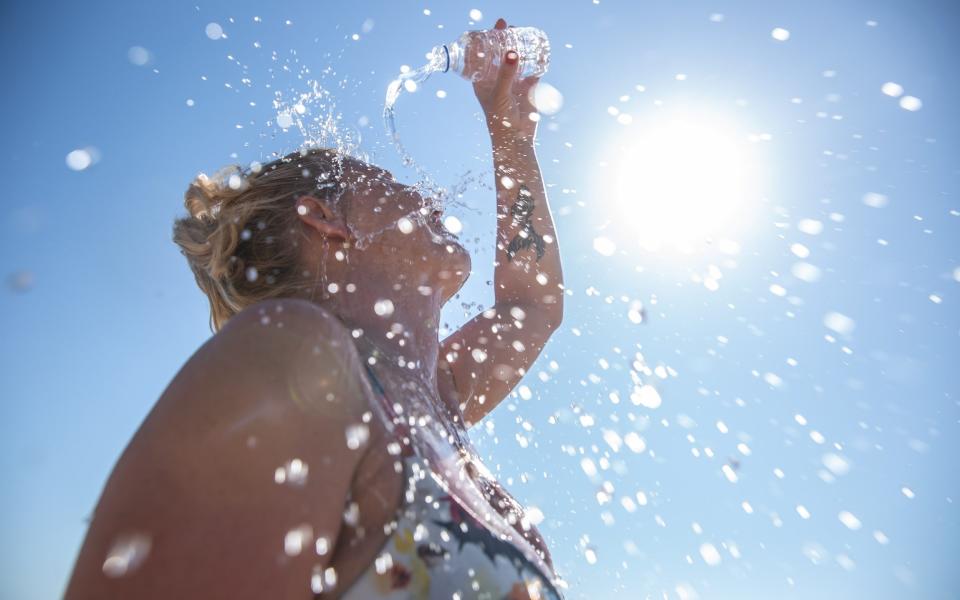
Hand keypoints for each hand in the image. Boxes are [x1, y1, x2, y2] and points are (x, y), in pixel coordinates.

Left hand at [472, 18, 539, 146]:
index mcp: (483, 80)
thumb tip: (512, 52)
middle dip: (505, 39)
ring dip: (520, 46)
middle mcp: (498, 79)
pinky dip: (536, 59)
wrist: (516, 138)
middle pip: (501, 53)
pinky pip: (533, 68)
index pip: (483, 55)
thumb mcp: (500, 94)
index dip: (487, 39)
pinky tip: (539, 49)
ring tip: (523, 33)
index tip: (495, 26)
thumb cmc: (500, 119)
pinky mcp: (529, 87)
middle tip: (510, 26)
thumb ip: (506, 73)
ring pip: (517, 59)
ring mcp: (514, 82)